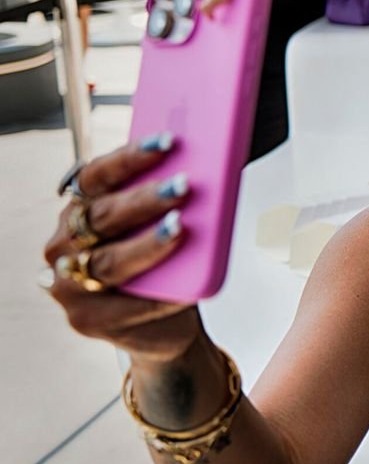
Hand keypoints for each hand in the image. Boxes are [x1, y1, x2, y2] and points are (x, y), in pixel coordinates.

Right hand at [43, 134, 202, 361]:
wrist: (161, 322)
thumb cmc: (161, 261)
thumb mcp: (157, 223)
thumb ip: (167, 200)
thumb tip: (210, 165)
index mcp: (79, 208)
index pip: (96, 175)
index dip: (130, 157)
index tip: (169, 141)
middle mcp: (64, 243)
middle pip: (103, 217)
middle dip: (145, 199)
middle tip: (184, 185)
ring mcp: (69, 284)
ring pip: (110, 261)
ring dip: (147, 244)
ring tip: (180, 227)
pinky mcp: (88, 320)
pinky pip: (126, 304)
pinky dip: (159, 294)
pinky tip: (183, 286)